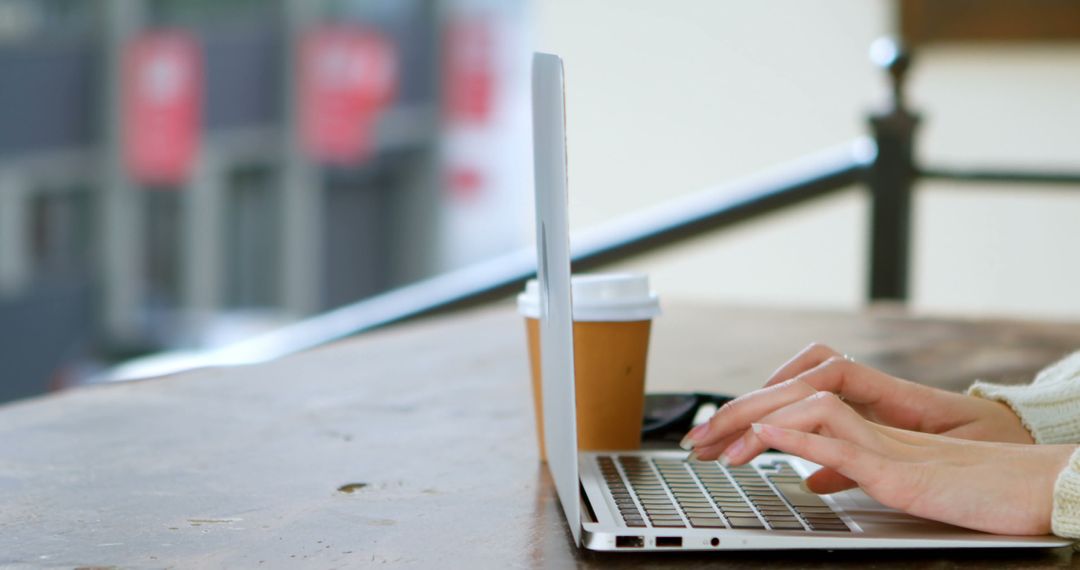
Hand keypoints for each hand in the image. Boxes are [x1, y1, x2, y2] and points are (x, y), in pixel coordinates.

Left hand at [719, 392, 1073, 535]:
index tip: (713, 438)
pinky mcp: (903, 474)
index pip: (797, 408)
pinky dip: (802, 435)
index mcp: (869, 433)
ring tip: (717, 441)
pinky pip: (846, 443)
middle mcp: (873, 430)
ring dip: (757, 421)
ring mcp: (887, 447)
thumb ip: (852, 473)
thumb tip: (808, 478)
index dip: (750, 417)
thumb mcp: (901, 484)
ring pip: (812, 409)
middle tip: (694, 440)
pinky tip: (767, 434)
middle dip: (735, 415)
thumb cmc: (981, 490)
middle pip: (793, 400)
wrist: (1041, 491)